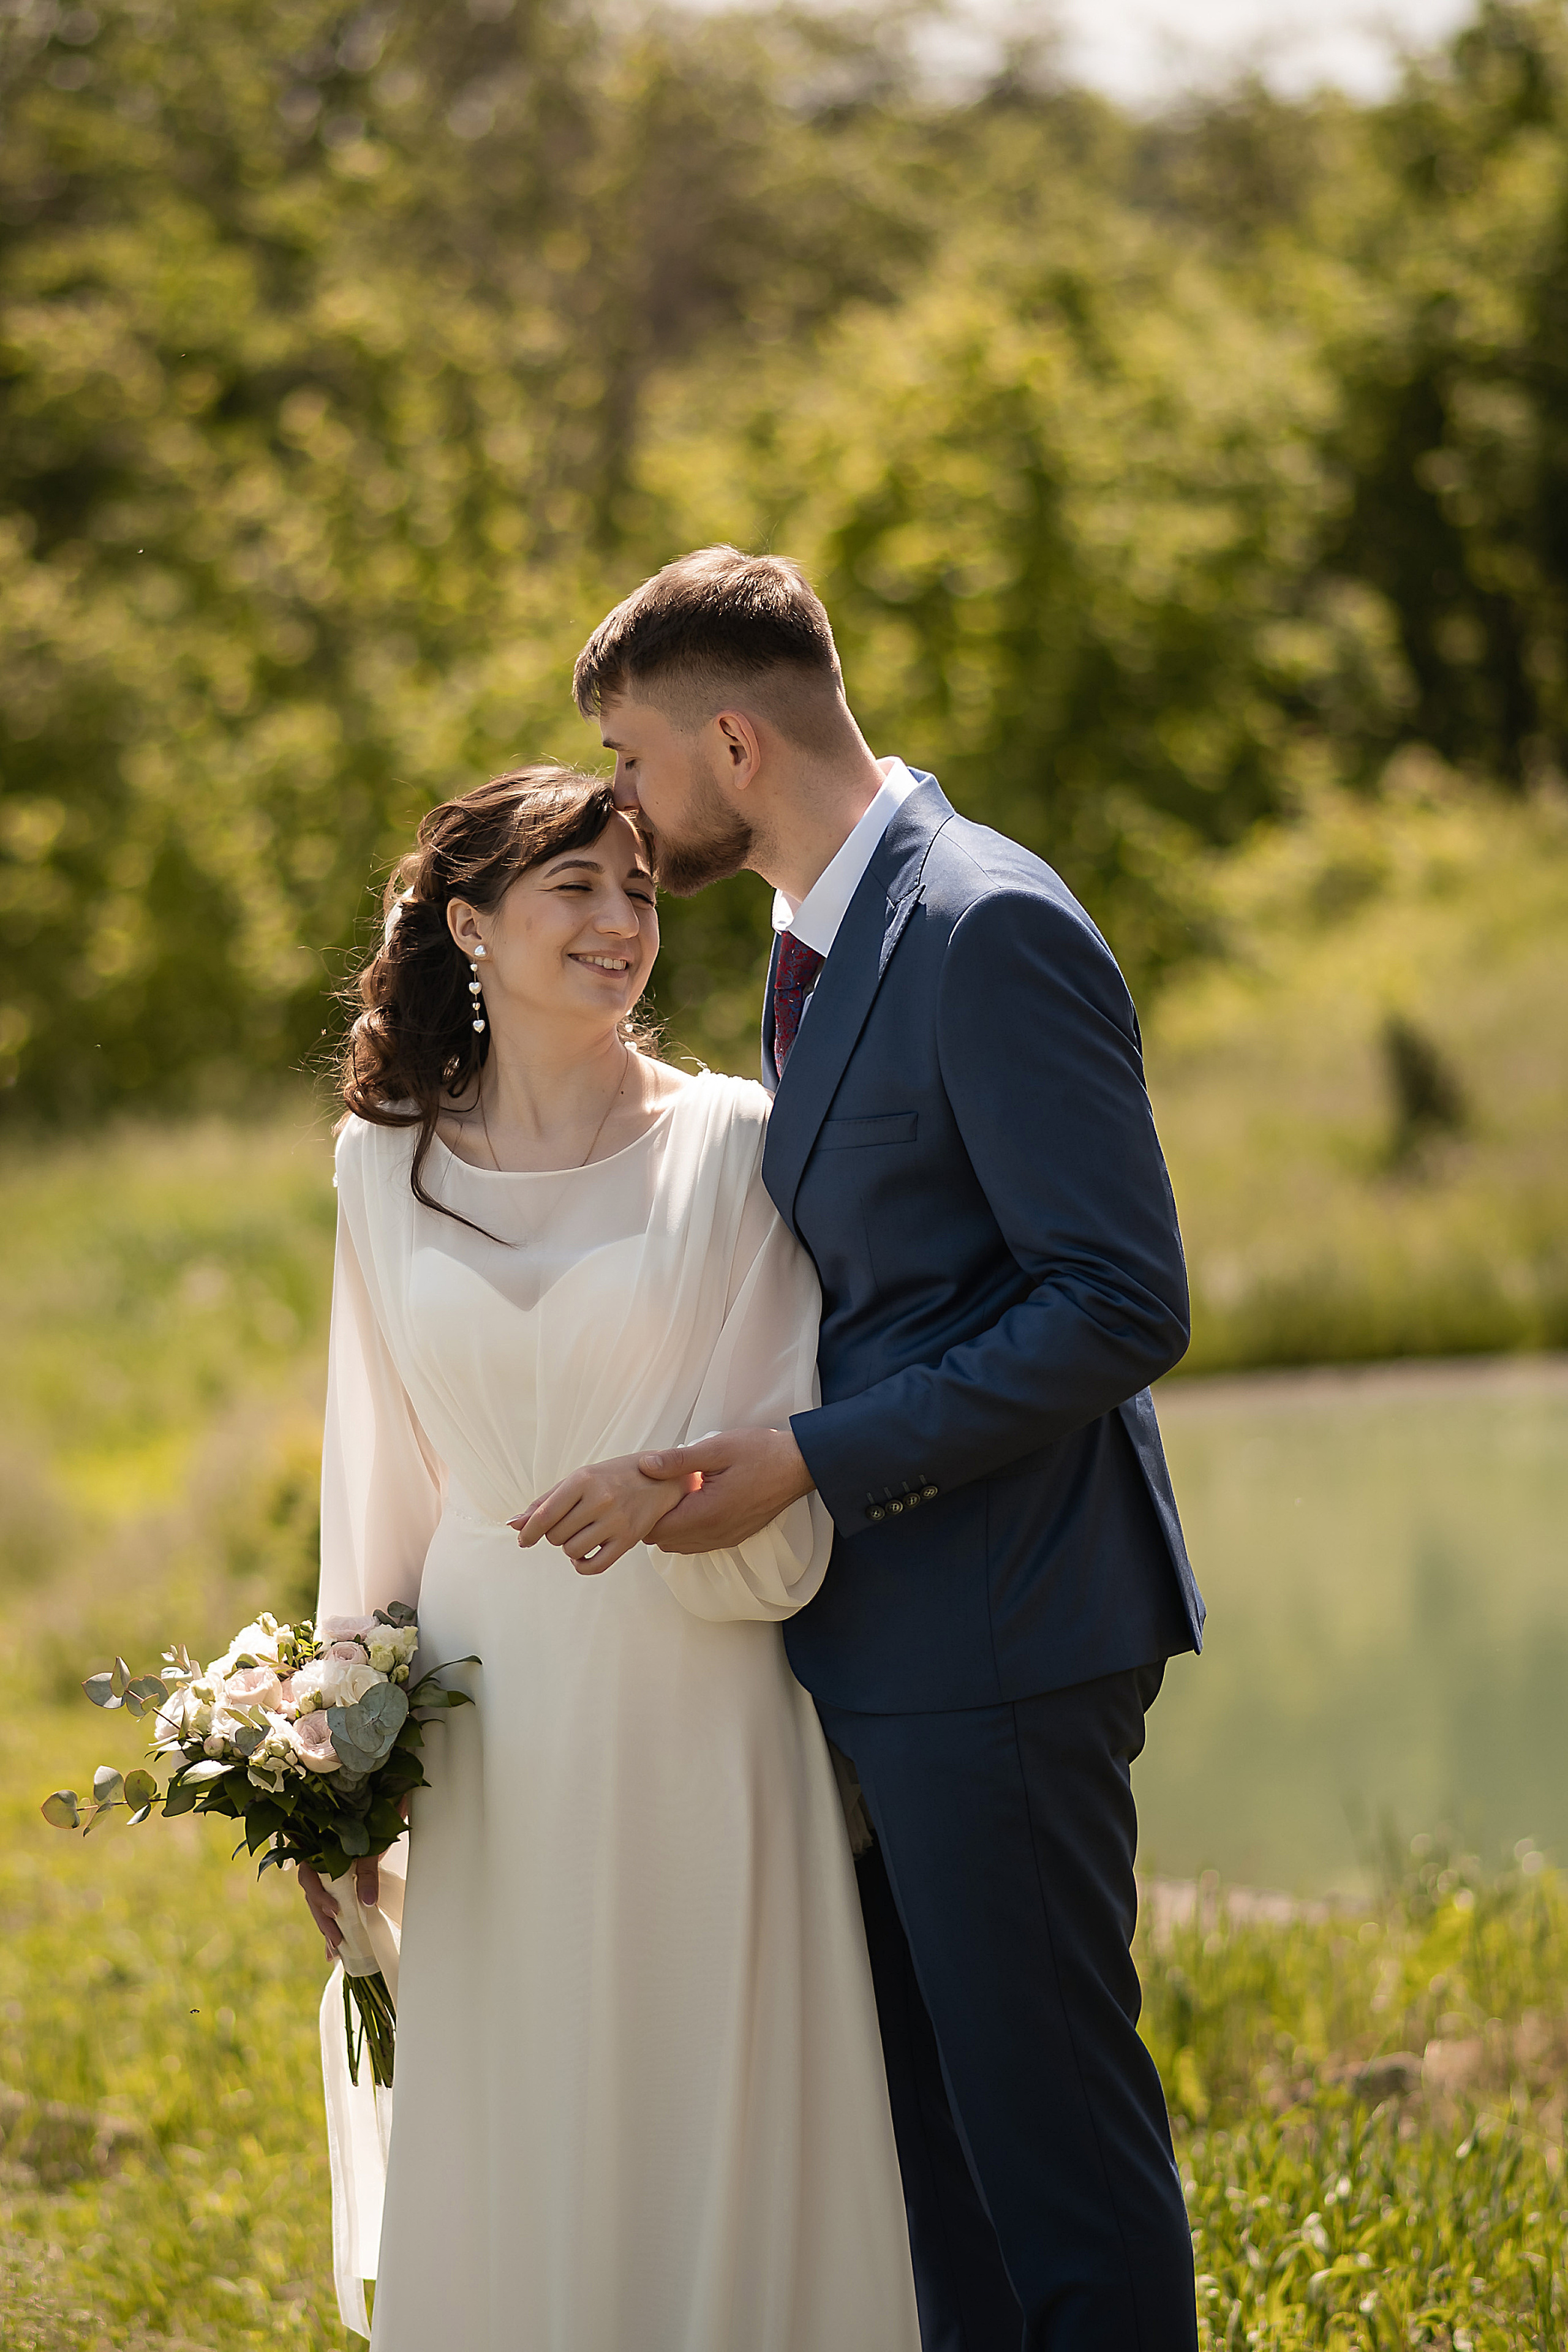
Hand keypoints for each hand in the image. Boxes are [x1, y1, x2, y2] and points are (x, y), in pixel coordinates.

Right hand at [297, 1791, 409, 1957]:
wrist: (383, 1802)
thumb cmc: (373, 1817)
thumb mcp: (371, 1845)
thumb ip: (367, 1871)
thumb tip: (367, 1902)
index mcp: (317, 1848)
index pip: (308, 1877)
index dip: (319, 1896)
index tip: (335, 1910)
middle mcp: (316, 1860)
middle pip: (312, 1895)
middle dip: (323, 1920)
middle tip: (337, 1941)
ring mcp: (325, 1871)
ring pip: (319, 1901)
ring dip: (327, 1925)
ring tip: (336, 1949)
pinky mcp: (337, 1880)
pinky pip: (329, 1903)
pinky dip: (332, 1925)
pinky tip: (334, 1949)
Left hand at [509, 1455, 698, 1574]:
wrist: (662, 1479)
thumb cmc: (614, 1477)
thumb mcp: (579, 1479)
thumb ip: (545, 1502)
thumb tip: (513, 1525)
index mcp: (583, 1479)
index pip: (544, 1515)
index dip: (529, 1532)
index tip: (523, 1540)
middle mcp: (600, 1499)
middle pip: (555, 1535)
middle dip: (555, 1534)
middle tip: (571, 1523)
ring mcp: (616, 1521)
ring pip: (571, 1550)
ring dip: (570, 1547)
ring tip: (582, 1533)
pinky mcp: (629, 1539)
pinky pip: (593, 1566)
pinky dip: (581, 1565)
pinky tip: (584, 1554)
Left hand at [634, 1427, 812, 1553]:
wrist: (800, 1465)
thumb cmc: (761, 1453)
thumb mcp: (716, 1448)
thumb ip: (678, 1460)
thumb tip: (645, 1466)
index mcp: (707, 1514)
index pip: (657, 1530)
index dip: (645, 1511)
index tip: (647, 1488)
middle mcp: (715, 1534)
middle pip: (665, 1541)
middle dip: (654, 1520)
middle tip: (657, 1490)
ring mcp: (726, 1538)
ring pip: (681, 1545)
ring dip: (671, 1526)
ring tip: (674, 1496)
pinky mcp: (735, 1536)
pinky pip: (700, 1543)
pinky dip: (688, 1529)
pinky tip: (693, 1503)